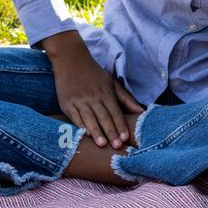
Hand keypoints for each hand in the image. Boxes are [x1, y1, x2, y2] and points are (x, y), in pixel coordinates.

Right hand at [44, 33, 142, 148]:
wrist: (70, 60)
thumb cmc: (94, 74)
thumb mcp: (112, 83)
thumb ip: (126, 98)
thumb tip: (141, 111)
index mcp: (106, 93)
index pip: (115, 112)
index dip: (120, 125)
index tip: (126, 138)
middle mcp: (93, 98)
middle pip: (104, 117)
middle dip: (111, 132)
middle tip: (117, 146)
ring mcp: (79, 101)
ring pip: (89, 118)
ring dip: (96, 132)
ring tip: (102, 144)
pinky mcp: (66, 103)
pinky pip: (74, 117)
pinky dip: (80, 126)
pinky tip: (85, 135)